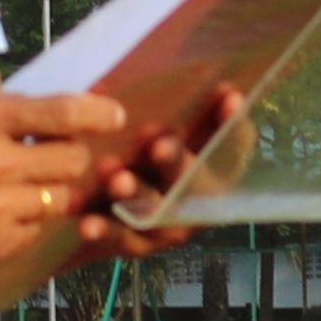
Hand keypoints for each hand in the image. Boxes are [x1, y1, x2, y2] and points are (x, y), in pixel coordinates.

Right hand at [0, 86, 135, 279]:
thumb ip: (2, 105)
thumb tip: (55, 106)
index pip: (65, 113)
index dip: (98, 113)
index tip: (112, 114)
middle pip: (73, 160)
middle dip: (70, 154)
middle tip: (52, 153)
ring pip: (60, 198)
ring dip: (50, 189)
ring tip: (23, 183)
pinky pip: (36, 228)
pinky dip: (28, 218)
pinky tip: (2, 208)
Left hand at [70, 84, 242, 261]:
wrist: (95, 209)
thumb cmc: (135, 154)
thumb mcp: (149, 128)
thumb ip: (155, 104)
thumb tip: (131, 75)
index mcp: (209, 162)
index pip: (231, 142)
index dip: (233, 122)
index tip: (227, 94)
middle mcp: (197, 197)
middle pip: (195, 180)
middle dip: (178, 161)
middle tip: (161, 144)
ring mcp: (169, 224)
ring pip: (157, 209)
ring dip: (138, 192)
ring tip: (117, 179)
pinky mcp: (136, 245)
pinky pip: (120, 237)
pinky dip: (104, 229)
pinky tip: (86, 222)